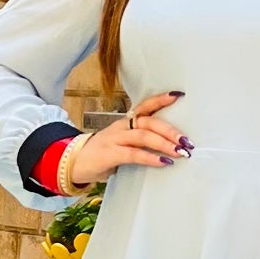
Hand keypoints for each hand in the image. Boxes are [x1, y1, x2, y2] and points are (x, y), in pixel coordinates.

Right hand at [67, 91, 190, 186]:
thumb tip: (168, 149)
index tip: (178, 95)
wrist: (73, 163)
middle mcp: (121, 126)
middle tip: (187, 141)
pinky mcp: (110, 154)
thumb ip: (141, 144)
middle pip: (149, 122)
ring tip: (180, 152)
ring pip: (144, 136)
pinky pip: (133, 154)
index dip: (161, 100)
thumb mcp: (122, 144)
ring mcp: (114, 139)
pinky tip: (163, 162)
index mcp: (125, 122)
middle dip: (170, 131)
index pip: (145, 106)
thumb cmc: (102, 155)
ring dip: (165, 144)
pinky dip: (151, 158)